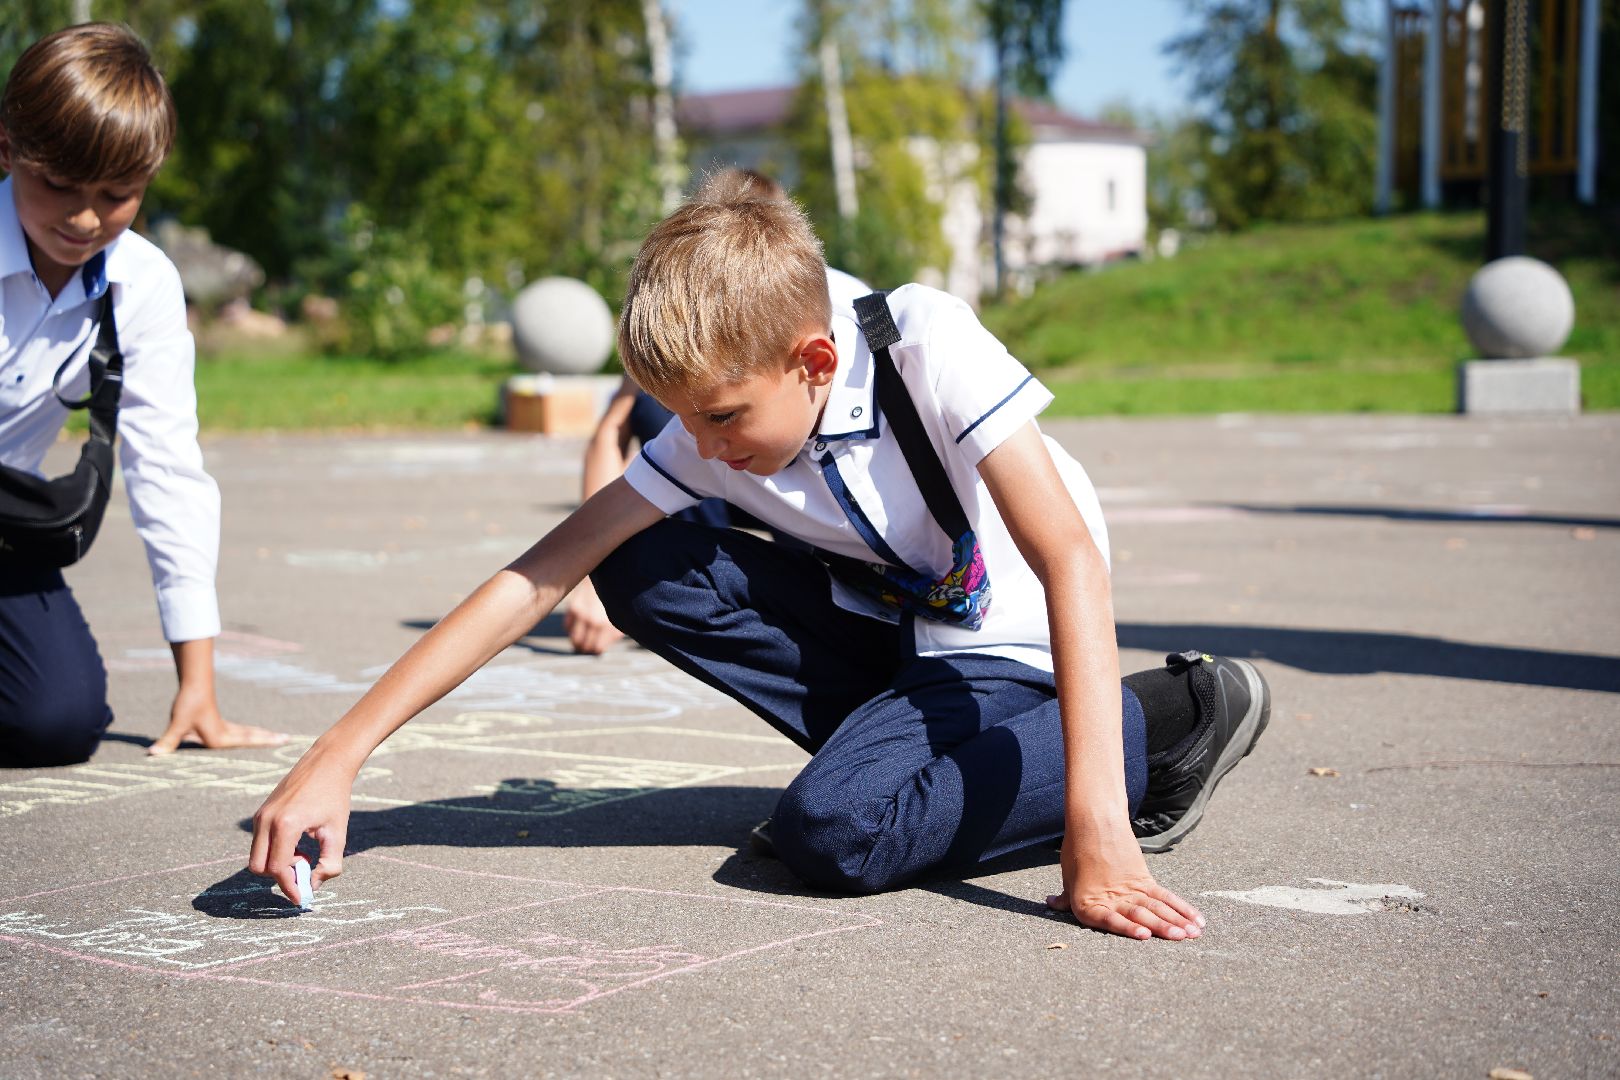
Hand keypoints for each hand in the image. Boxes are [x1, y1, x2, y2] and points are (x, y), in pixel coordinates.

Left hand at [148, 684, 288, 755]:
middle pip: (253, 736)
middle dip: (270, 739)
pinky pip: (241, 731)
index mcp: (220, 737)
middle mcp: (226, 733)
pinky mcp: (219, 723)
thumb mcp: (177, 724)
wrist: (194, 685)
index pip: (248, 741)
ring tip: (278, 737)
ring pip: (249, 733)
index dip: (266, 742)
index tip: (284, 741)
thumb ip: (167, 742)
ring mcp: (224, 727)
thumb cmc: (188, 705)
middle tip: (288, 739)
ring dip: (262, 736)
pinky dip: (251, 733)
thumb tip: (153, 754)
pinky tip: (252, 734)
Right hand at [248, 741, 354, 902]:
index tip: (302, 898)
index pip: (277, 869)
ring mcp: (260, 815)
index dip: (289, 886)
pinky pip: (259, 843)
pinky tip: (297, 843)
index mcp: (286, 825)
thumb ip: (329, 864)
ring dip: (277, 864)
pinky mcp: (260, 812)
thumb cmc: (335, 796)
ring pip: (257, 856)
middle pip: (259, 868)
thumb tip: (313, 887)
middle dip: (279, 876)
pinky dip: (274, 851)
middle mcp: (266, 820)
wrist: (326, 762)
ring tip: (303, 854)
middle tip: (304, 870)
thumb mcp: (337, 833)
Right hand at [564, 580, 623, 654]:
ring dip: (577, 641)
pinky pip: (567, 627)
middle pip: (584, 646)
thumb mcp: (618, 617)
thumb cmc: (615, 601)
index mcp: (607, 626)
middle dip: (586, 647)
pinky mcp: (572, 608)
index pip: (597, 649)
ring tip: (582, 638)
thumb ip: (613, 634)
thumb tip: (600, 649)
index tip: (597, 647)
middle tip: (589, 644)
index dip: (597, 650)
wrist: (607, 577)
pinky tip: (578, 624)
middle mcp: (593, 622)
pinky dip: (571, 628)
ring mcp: (581, 615)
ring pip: (574, 639)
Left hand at [1046, 828, 1204, 940]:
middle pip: (1141, 914)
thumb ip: (1065, 898)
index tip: (1145, 935)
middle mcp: (1113, 899)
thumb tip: (1051, 903)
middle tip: (1182, 938)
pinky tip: (1194, 919)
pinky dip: (1181, 908)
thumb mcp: (1068, 877)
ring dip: (1176, 921)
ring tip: (1192, 933)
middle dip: (1163, 927)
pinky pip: (1165, 896)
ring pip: (1157, 907)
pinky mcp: (1144, 879)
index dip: (1128, 928)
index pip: (1110, 920)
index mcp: (1090, 904)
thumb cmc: (1077, 852)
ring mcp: (1131, 889)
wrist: (1094, 823)